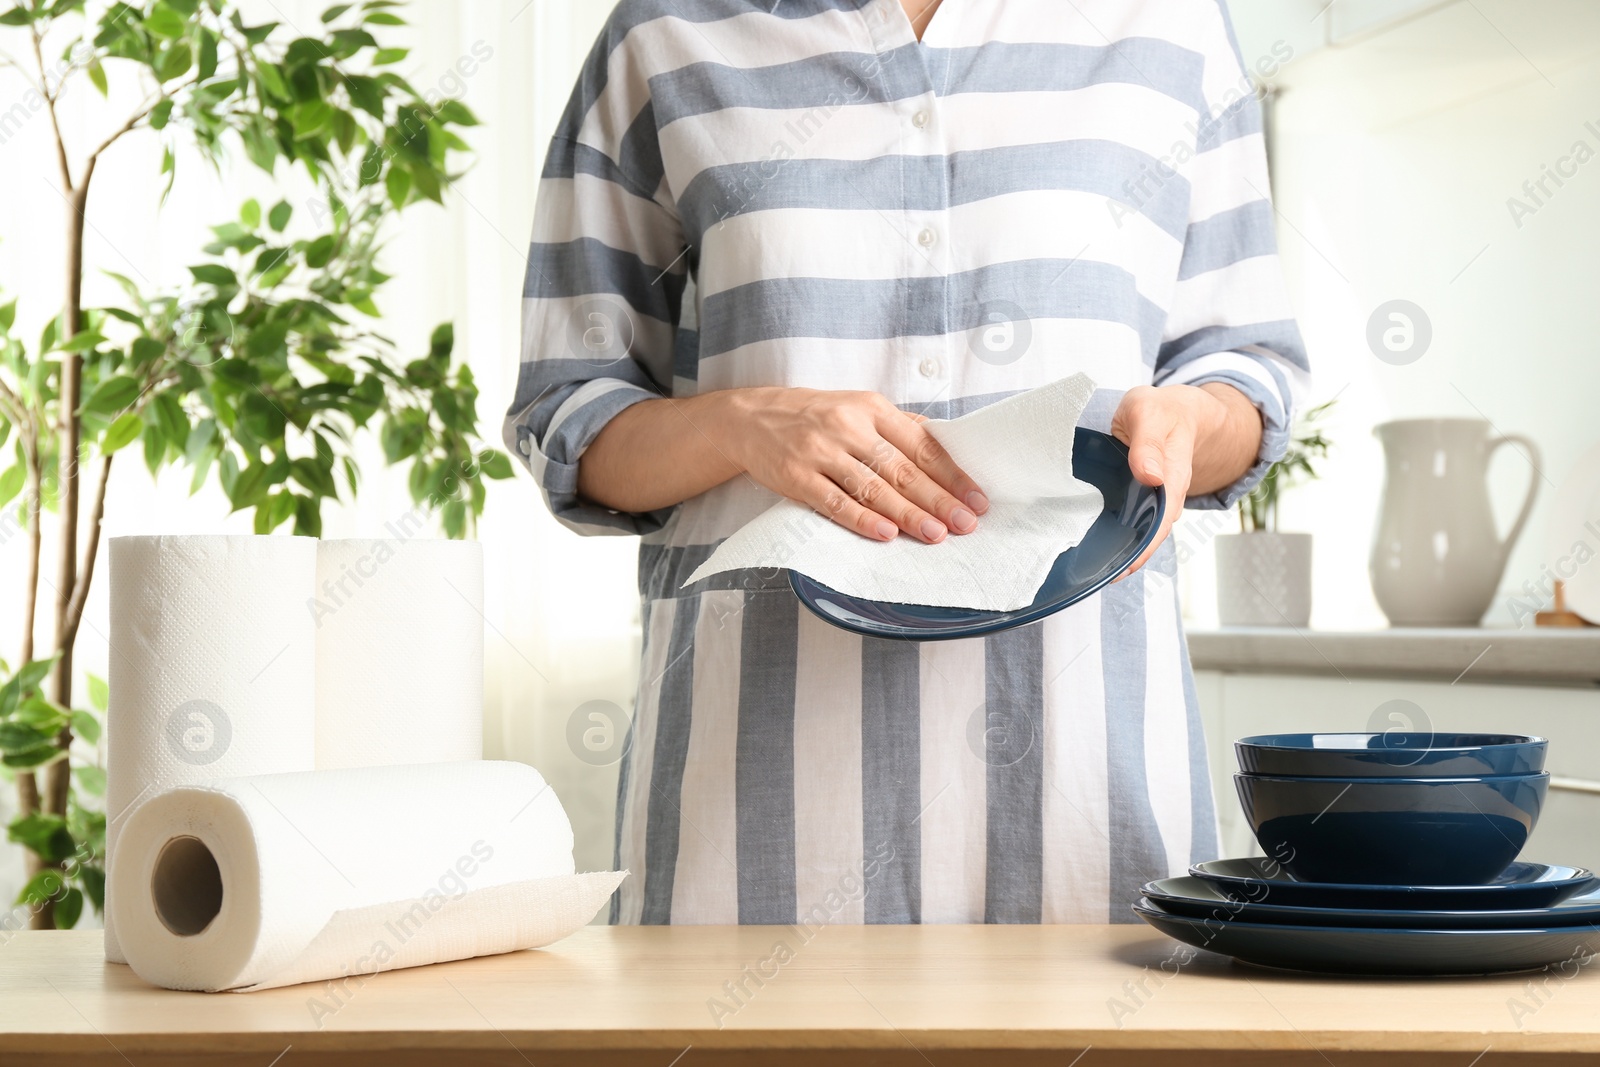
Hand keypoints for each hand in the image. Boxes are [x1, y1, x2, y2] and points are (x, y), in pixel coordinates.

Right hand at [718, 388, 988, 542]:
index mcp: (872, 408)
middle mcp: (848, 427)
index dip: (952, 474)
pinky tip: (886, 533)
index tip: (976, 499)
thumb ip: (898, 429)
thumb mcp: (858, 408)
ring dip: (907, 514)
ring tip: (935, 534)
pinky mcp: (796, 476)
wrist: (751, 418)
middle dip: (938, 499)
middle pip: (901, 469)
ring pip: (872, 488)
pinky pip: (834, 502)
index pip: (921, 445)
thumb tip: (947, 448)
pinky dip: (861, 519)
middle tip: (965, 524)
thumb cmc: (814, 416)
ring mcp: (821, 452)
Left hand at [1110, 383, 1261, 577]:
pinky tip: (1096, 548)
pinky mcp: (1143, 499)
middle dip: (1130, 557)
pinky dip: (1116, 534)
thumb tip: (1149, 476)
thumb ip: (1148, 442)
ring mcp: (1156, 498)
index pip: (1162, 518)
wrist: (1179, 412)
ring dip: (1121, 549)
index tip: (1125, 565)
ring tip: (1093, 570)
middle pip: (1152, 534)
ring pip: (1141, 531)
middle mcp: (1167, 494)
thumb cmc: (1162, 411)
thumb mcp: (1150, 412)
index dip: (1145, 544)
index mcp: (1173, 474)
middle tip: (1099, 576)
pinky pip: (1133, 522)